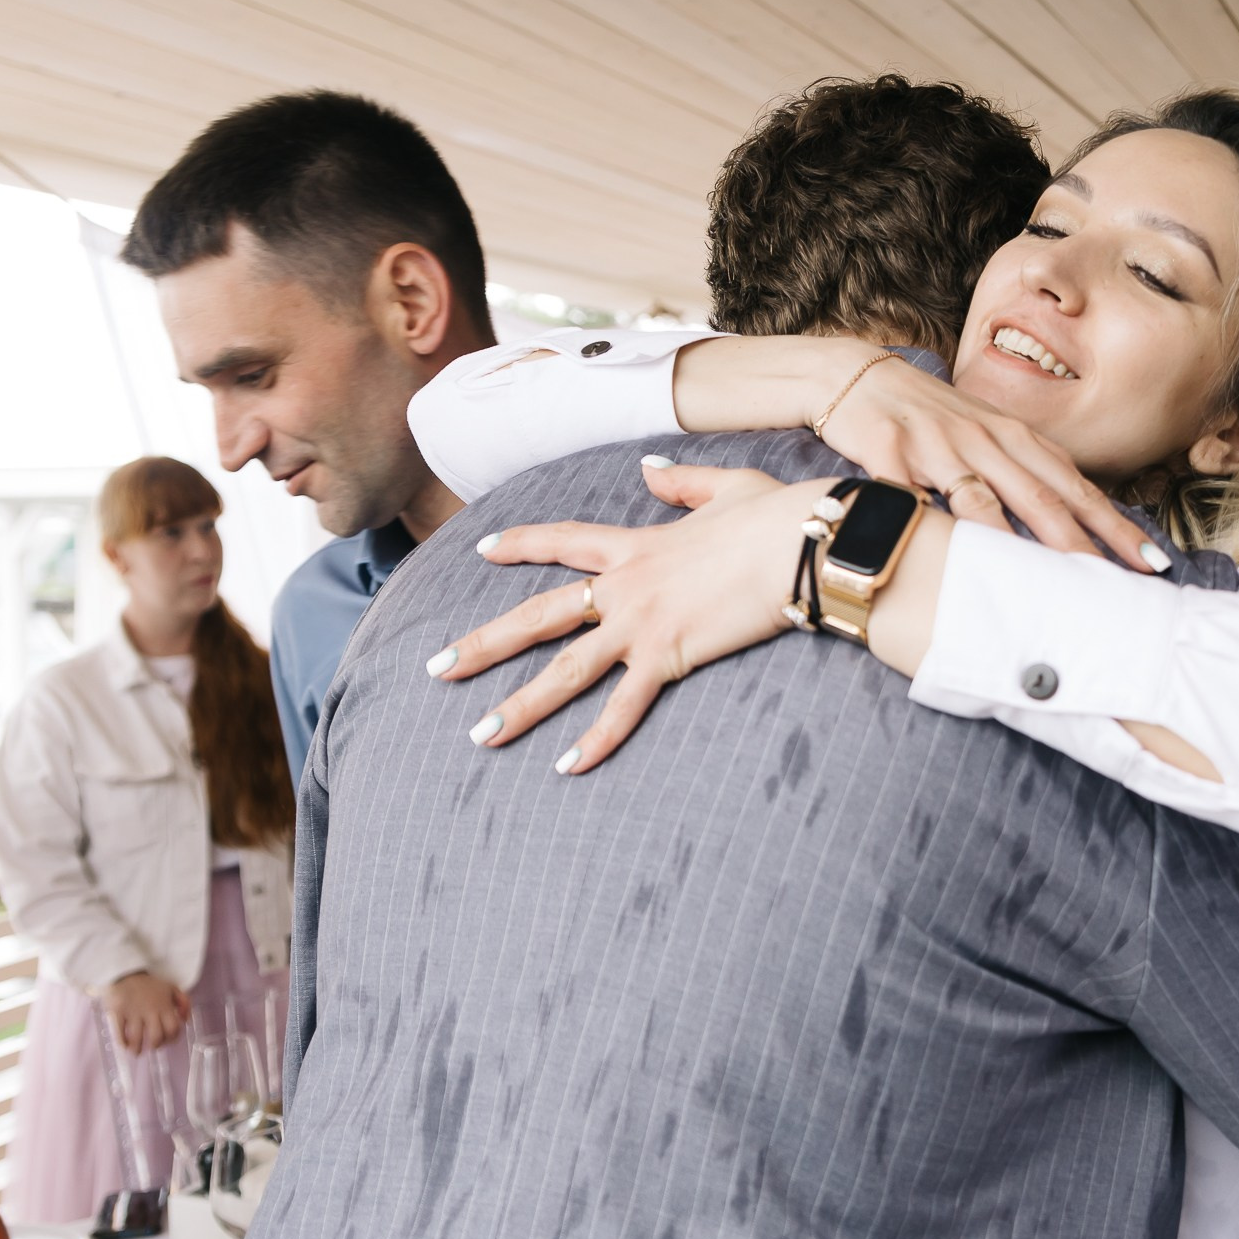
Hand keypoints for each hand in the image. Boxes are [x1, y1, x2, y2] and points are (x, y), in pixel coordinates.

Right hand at [105, 971, 189, 1054]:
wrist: (125, 972)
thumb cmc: (149, 983)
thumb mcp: (171, 988)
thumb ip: (184, 1002)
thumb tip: (186, 1020)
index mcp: (164, 1006)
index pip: (173, 1030)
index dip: (171, 1039)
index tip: (166, 1041)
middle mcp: (150, 1011)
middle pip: (156, 1037)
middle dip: (155, 1046)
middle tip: (151, 1047)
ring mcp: (133, 1012)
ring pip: (137, 1038)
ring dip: (137, 1049)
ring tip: (136, 1051)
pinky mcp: (118, 1012)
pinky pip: (120, 1032)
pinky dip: (123, 1043)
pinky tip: (124, 1045)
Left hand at [435, 463, 814, 772]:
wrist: (801, 544)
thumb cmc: (777, 516)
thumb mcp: (726, 486)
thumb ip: (682, 482)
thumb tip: (648, 472)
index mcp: (637, 544)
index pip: (564, 542)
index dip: (522, 544)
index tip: (484, 550)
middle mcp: (625, 586)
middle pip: (539, 617)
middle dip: (484, 644)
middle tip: (437, 668)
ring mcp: (642, 624)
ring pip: (565, 671)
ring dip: (520, 705)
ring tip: (480, 734)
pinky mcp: (670, 657)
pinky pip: (624, 706)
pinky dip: (595, 740)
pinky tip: (566, 766)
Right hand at [816, 350, 1161, 572]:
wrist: (855, 374)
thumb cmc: (930, 416)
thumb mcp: (986, 435)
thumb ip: (1026, 472)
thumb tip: (1075, 521)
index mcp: (1014, 436)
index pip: (1075, 486)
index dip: (1114, 525)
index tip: (1151, 560)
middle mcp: (983, 439)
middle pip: (1041, 497)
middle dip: (1082, 543)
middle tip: (1116, 583)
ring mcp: (936, 445)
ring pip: (982, 501)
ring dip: (1015, 544)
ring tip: (1042, 588)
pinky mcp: (888, 452)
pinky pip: (909, 498)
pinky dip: (926, 527)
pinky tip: (941, 560)